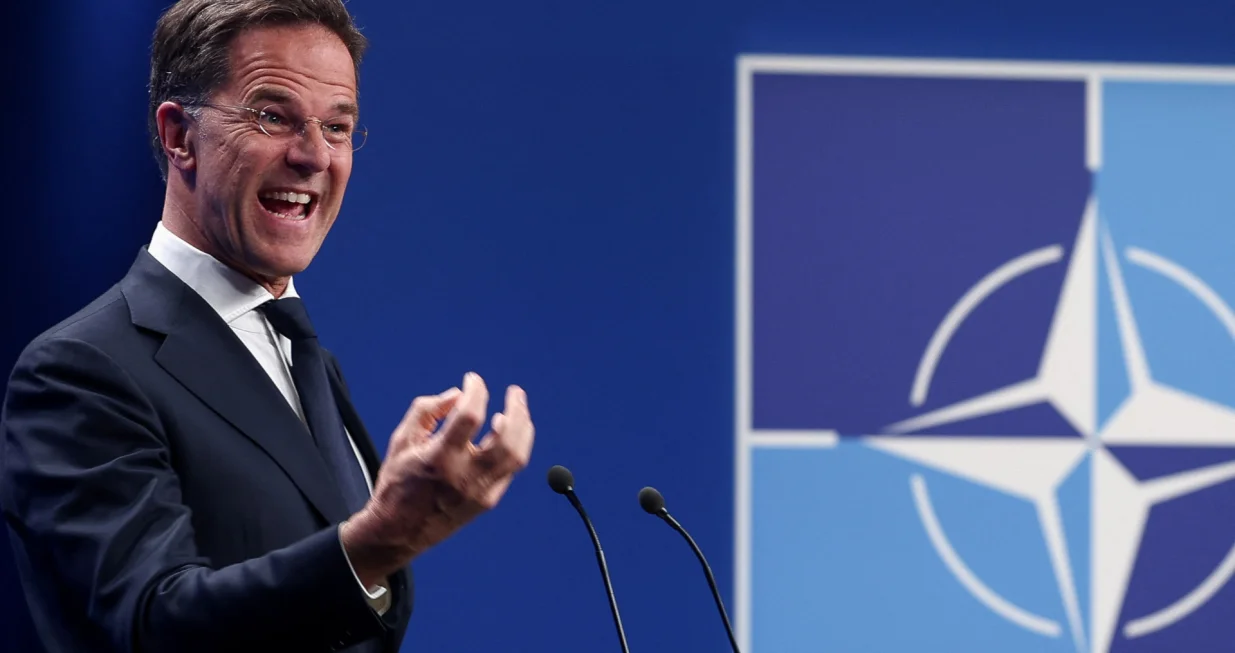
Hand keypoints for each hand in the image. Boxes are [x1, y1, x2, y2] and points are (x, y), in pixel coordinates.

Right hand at [341, 372, 533, 585]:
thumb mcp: (401, 441)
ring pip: (517, 456)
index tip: (473, 379)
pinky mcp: (487, 502)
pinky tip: (509, 431)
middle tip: (515, 392)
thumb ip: (426, 410)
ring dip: (523, 428)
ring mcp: (480, 492)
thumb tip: (458, 395)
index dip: (476, 391)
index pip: (470, 416)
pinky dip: (514, 446)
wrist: (398, 532)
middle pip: (507, 439)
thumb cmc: (397, 482)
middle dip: (516, 410)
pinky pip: (510, 469)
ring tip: (518, 408)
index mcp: (439, 459)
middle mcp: (464, 477)